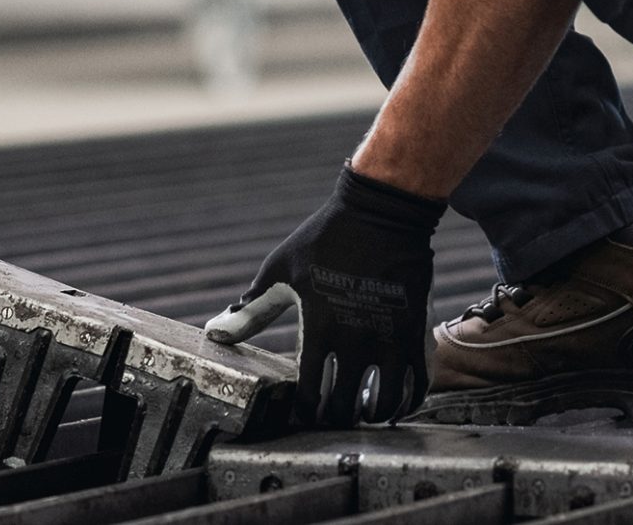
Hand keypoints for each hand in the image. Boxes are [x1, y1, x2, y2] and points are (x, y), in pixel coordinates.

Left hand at [204, 165, 444, 426]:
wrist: (381, 212)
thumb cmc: (325, 239)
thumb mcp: (280, 271)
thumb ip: (250, 310)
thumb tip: (215, 336)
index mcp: (318, 330)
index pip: (307, 397)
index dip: (303, 415)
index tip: (302, 414)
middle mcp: (354, 342)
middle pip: (344, 409)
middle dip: (334, 419)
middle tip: (330, 415)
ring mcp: (388, 339)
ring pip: (383, 406)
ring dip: (370, 416)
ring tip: (362, 410)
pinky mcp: (415, 332)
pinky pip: (417, 385)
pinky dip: (405, 402)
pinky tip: (395, 401)